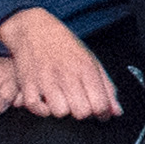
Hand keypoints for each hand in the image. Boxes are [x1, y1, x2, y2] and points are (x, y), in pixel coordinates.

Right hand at [0, 9, 122, 120]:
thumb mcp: (92, 61)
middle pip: (82, 112)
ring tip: (61, 99)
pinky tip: (46, 100)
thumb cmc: (65, 47)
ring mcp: (46, 79)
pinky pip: (37, 109)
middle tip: (78, 103)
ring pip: (60, 112)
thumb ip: (107, 88)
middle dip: (83, 112)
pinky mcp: (27, 84)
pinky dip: (42, 109)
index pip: (100, 104)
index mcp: (86, 68)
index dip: (103, 113)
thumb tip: (117, 112)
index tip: (100, 112)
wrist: (34, 30)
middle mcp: (67, 74)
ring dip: (61, 110)